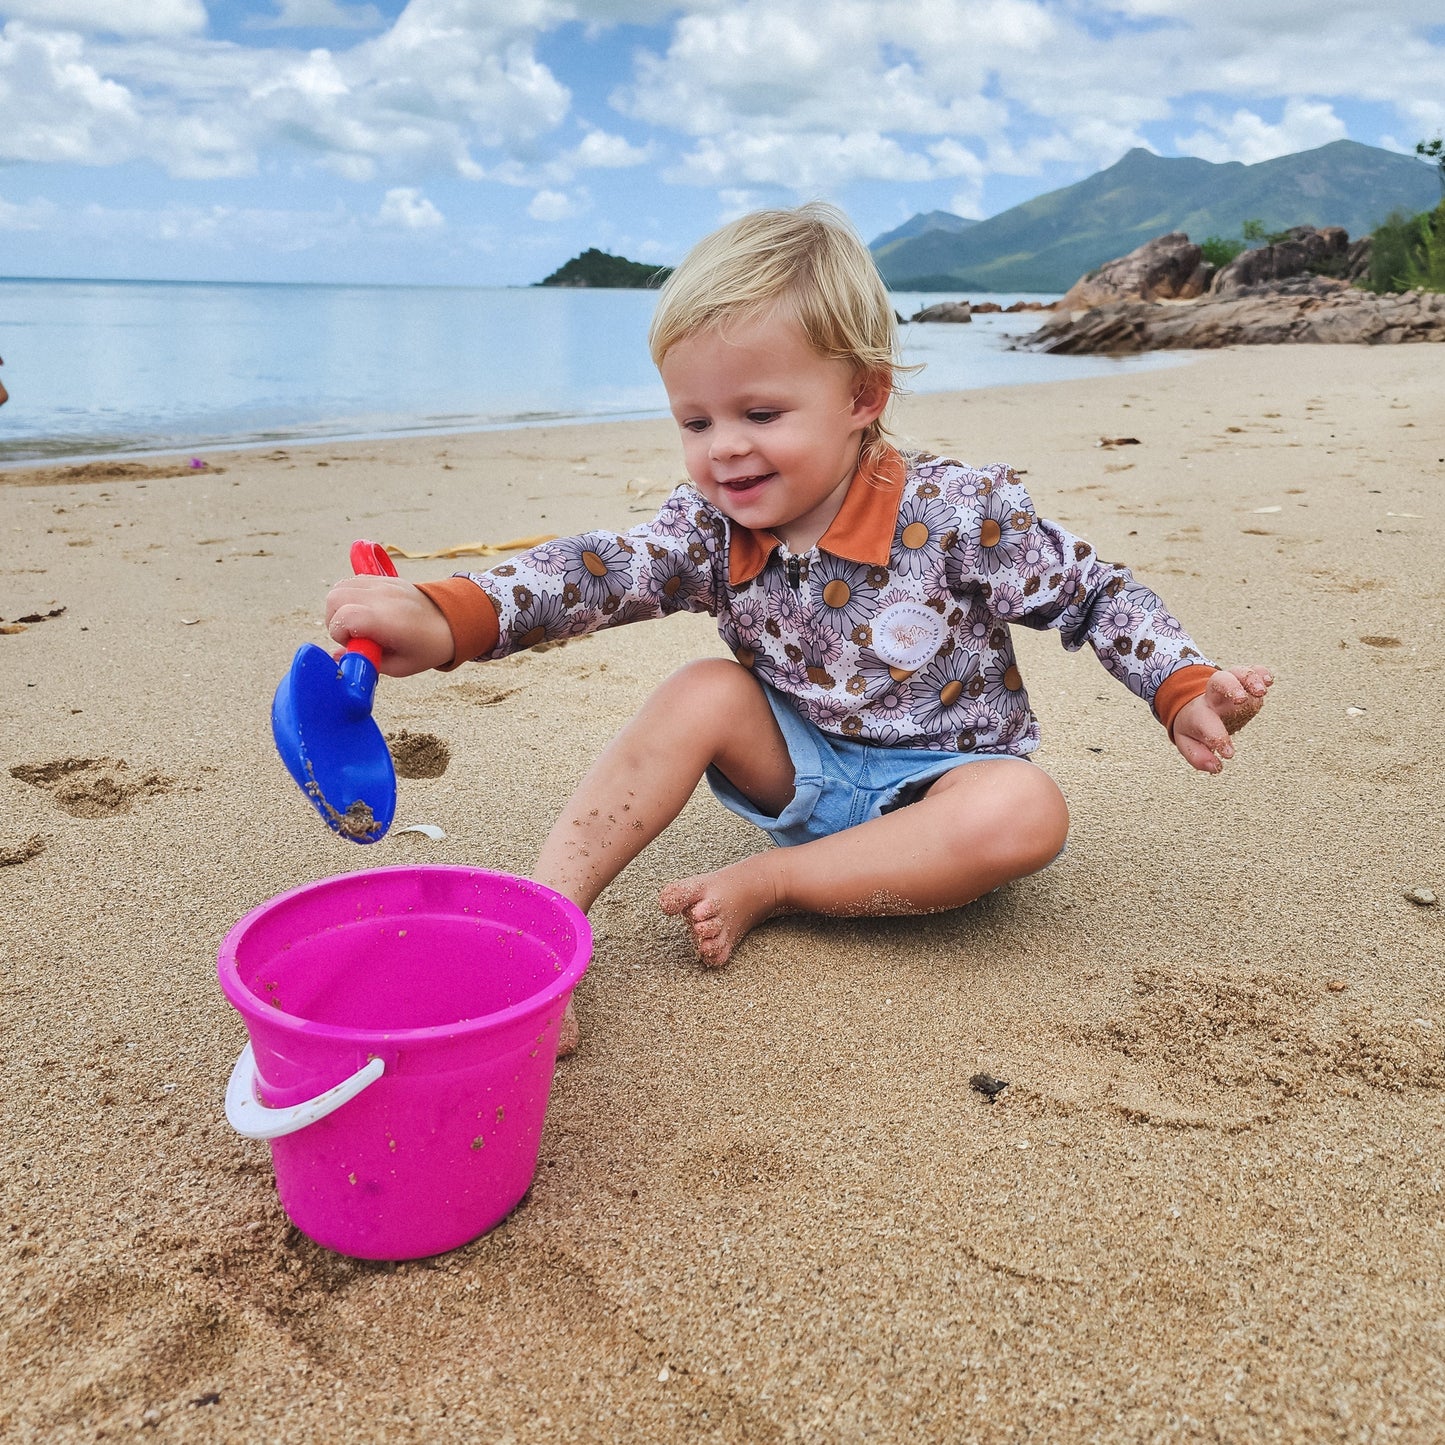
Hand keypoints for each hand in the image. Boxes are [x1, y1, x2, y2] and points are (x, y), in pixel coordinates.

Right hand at [324, 574, 454, 675]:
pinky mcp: (383, 579)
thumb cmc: (427, 647)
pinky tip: (364, 611)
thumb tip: (338, 656)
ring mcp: (383, 584)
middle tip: (352, 634)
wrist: (452, 622)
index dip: (339, 634)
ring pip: (340, 587)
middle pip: (335, 598)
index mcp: (388, 620)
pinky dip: (349, 596)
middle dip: (334, 620)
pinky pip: (353, 581)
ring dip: (339, 606)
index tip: (354, 645)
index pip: (344, 616)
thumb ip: (366, 661)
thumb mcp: (399, 666)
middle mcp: (383, 597)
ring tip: (357, 623)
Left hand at [1171, 664, 1273, 773]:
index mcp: (1199, 713)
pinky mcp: (1245, 682)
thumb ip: (1198, 756)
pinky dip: (1261, 672)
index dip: (1217, 737)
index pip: (1206, 722)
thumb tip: (1215, 767)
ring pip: (1238, 673)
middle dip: (1230, 687)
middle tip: (1241, 699)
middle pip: (1219, 681)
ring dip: (1250, 678)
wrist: (1193, 703)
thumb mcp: (1188, 743)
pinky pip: (1253, 670)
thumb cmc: (1194, 727)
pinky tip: (1269, 680)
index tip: (1228, 754)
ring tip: (1262, 691)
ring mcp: (1231, 686)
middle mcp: (1215, 697)